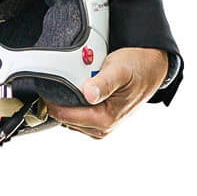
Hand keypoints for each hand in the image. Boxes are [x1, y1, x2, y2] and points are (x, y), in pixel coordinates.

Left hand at [40, 47, 168, 140]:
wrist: (150, 69)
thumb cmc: (136, 68)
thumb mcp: (118, 70)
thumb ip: (103, 83)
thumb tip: (89, 94)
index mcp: (105, 119)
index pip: (65, 116)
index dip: (51, 100)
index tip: (46, 84)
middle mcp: (102, 128)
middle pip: (64, 118)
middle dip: (59, 100)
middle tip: (64, 78)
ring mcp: (100, 126)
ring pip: (69, 117)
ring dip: (67, 101)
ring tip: (76, 83)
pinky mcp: (99, 121)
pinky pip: (76, 115)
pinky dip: (74, 103)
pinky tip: (79, 89)